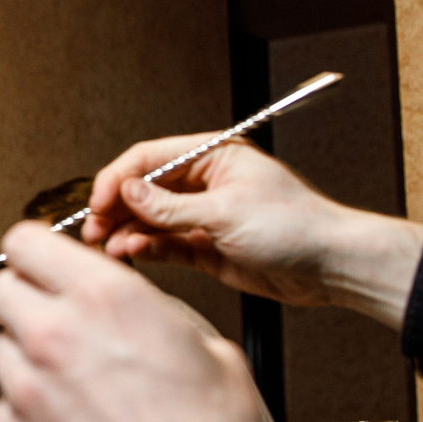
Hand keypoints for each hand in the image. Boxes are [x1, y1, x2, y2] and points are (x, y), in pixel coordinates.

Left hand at [0, 222, 320, 421]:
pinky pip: (2, 409)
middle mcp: (55, 336)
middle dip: (27, 301)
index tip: (40, 266)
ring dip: (26, 360)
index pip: (24, 242)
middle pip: (1, 291)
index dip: (35, 254)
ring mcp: (27, 390)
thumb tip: (122, 301)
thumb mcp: (203, 342)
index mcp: (104, 297)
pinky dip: (25, 414)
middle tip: (55, 324)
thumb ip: (144, 309)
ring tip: (72, 388)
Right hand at [81, 136, 422, 327]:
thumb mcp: (226, 212)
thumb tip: (129, 192)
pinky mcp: (206, 247)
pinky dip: (146, 249)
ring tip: (110, 246)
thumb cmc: (296, 226)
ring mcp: (204, 215)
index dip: (120, 177)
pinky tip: (132, 253)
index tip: (99, 200)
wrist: (329, 266)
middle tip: (93, 228)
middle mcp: (206, 183)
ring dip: (128, 232)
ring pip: (151, 219)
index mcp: (215, 155)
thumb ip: (171, 207)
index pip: (151, 157)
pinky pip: (166, 244)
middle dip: (117, 208)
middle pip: (146, 189)